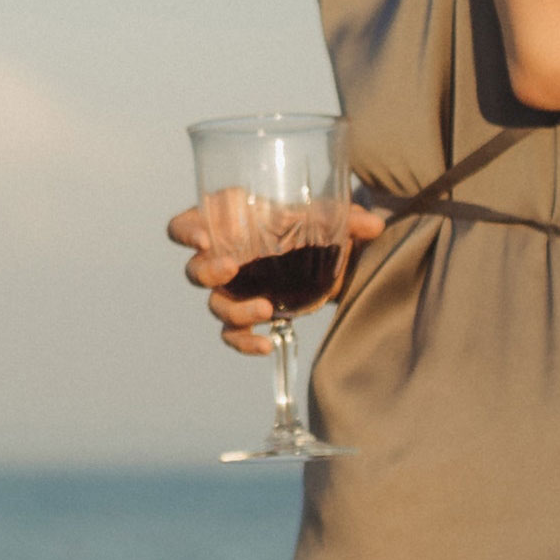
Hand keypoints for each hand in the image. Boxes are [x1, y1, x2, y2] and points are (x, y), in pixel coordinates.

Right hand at [170, 193, 387, 353]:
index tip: (203, 237)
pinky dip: (245, 343)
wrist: (320, 252)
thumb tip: (374, 226)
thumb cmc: (307, 222)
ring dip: (235, 310)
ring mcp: (231, 289)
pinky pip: (233, 334)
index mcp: (225, 221)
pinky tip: (268, 344)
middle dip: (208, 272)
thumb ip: (347, 217)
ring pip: (215, 305)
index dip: (187, 232)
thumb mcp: (323, 215)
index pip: (184, 226)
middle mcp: (220, 255)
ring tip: (266, 309)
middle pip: (194, 270)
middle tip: (233, 268)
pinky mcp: (245, 314)